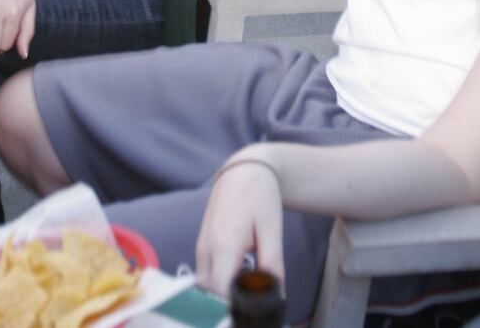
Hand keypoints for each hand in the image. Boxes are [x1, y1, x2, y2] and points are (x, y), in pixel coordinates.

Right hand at [196, 159, 284, 295]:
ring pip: (205, 285)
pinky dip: (218, 281)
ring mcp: (201, 246)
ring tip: (247, 288)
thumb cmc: (260, 197)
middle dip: (228, 303)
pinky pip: (204, 273)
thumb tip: (278, 296)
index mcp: (224, 246)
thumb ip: (273, 265)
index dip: (234, 307)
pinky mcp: (201, 244)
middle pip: (210, 294)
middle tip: (253, 302)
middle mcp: (206, 248)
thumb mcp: (272, 231)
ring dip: (222, 293)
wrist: (243, 170)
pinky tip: (238, 275)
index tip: (252, 309)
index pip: (221, 293)